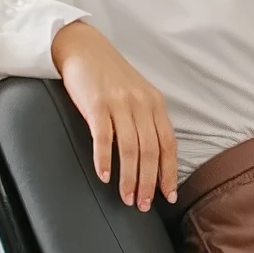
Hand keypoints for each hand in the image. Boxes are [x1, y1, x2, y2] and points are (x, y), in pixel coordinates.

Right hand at [50, 19, 177, 210]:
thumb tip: (153, 157)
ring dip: (130, 178)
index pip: (168, 145)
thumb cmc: (110, 76)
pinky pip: (104, 138)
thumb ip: (147, 120)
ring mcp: (119, 104)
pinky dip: (105, 160)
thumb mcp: (137, 95)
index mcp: (155, 104)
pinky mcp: (96, 104)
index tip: (168, 195)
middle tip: (143, 204)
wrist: (83, 48)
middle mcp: (141, 104)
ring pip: (131, 149)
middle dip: (149, 183)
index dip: (169, 173)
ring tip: (126, 198)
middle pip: (151, 151)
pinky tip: (104, 176)